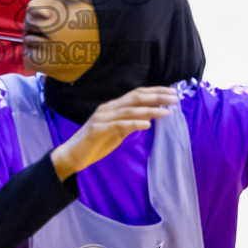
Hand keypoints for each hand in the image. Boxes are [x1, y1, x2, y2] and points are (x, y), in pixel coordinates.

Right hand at [50, 87, 177, 179]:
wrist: (72, 155)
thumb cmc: (95, 144)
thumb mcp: (116, 131)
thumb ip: (130, 123)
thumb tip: (150, 117)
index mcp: (112, 107)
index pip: (136, 94)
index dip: (155, 91)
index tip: (172, 92)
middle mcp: (108, 108)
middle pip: (135, 97)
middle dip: (156, 96)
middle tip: (174, 98)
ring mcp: (102, 118)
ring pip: (129, 110)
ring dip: (149, 110)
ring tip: (165, 112)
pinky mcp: (98, 130)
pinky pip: (120, 125)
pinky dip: (135, 123)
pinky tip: (147, 125)